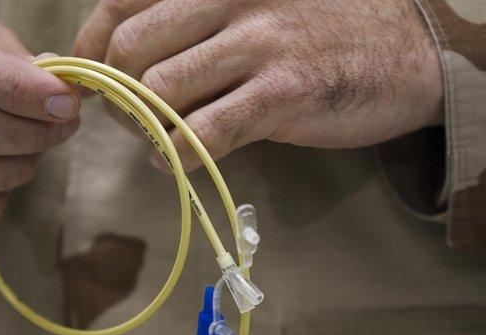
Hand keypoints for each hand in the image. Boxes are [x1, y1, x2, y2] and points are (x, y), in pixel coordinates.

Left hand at [74, 0, 442, 171]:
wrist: (403, 53)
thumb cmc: (314, 30)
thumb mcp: (249, 5)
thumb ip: (190, 24)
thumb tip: (118, 60)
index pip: (119, 5)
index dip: (89, 49)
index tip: (91, 81)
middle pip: (129, 50)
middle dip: (114, 95)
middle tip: (127, 118)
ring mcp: (259, 44)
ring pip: (159, 93)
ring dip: (144, 130)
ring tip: (157, 141)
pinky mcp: (282, 95)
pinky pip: (203, 134)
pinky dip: (177, 157)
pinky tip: (179, 160)